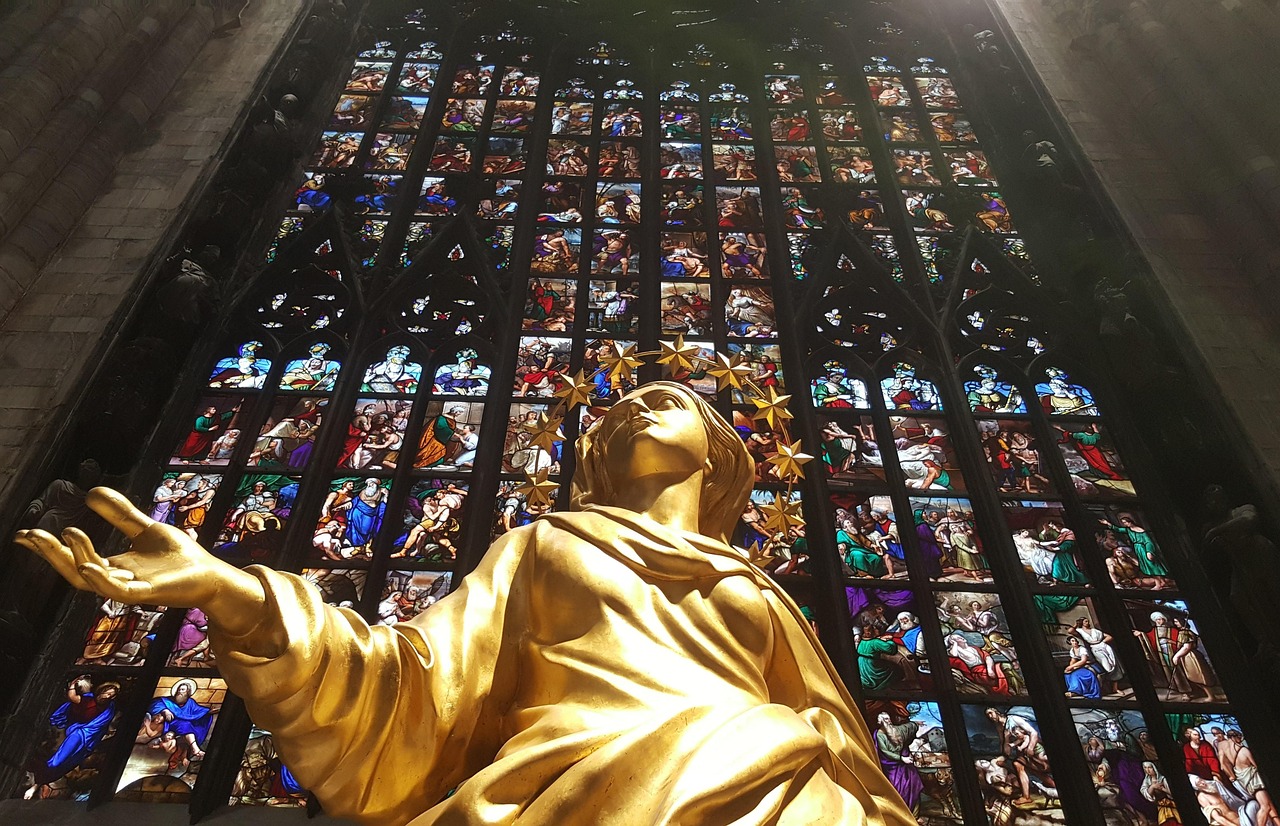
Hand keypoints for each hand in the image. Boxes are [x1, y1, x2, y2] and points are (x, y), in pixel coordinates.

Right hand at [15, 487, 264, 636]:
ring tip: (66, 533)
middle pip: (73, 570)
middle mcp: (116, 580)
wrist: (211, 575)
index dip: (49, 548)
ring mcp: (130, 588)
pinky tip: (89, 565)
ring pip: (92, 579)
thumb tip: (90, 492)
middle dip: (50, 554)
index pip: (72, 559)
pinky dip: (102, 580)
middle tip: (29, 535)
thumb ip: (120, 513)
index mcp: (112, 567)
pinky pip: (119, 590)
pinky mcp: (149, 593)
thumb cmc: (179, 557)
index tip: (24, 533)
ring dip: (77, 558)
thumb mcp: (144, 528)